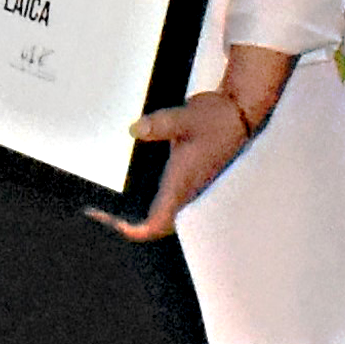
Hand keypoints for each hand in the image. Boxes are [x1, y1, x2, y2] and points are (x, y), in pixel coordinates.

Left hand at [89, 88, 255, 243]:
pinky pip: (169, 203)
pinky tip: (135, 192)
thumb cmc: (216, 118)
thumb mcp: (186, 118)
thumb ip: (160, 125)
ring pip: (164, 217)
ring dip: (140, 218)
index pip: (156, 224)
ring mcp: (191, 187)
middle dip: (130, 227)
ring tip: (113, 210)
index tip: (110, 220)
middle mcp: (187, 192)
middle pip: (157, 227)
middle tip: (103, 215)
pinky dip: (151, 206)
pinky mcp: (192, 179)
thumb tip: (133, 130)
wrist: (240, 113)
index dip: (133, 230)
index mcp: (182, 184)